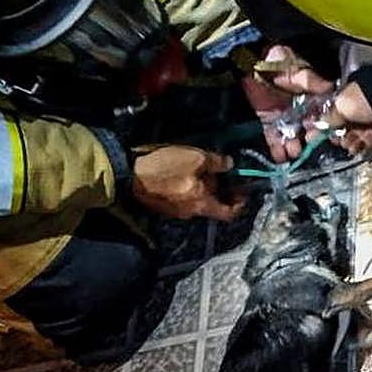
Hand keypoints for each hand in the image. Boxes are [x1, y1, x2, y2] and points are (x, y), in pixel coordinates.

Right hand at [131, 146, 245, 220]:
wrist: (128, 174)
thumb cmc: (165, 166)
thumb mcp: (196, 158)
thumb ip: (217, 163)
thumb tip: (231, 165)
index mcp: (202, 205)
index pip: (229, 213)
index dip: (240, 203)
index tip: (243, 189)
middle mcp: (190, 213)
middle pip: (212, 204)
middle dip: (219, 188)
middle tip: (220, 170)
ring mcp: (175, 211)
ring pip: (197, 200)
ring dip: (203, 187)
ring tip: (200, 168)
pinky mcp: (163, 205)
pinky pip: (183, 198)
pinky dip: (189, 187)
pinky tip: (183, 172)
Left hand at [241, 45, 333, 161]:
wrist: (252, 64)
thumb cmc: (278, 62)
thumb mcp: (296, 69)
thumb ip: (311, 80)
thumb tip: (330, 87)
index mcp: (312, 98)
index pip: (322, 115)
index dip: (324, 125)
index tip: (323, 133)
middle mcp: (301, 111)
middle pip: (309, 130)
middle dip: (309, 139)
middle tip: (308, 145)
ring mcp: (285, 119)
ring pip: (292, 137)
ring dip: (294, 147)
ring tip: (293, 153)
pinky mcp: (268, 123)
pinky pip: (274, 139)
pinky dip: (277, 149)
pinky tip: (280, 156)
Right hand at [310, 82, 371, 155]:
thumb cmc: (366, 97)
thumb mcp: (342, 106)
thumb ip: (328, 119)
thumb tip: (317, 127)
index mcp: (347, 98)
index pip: (333, 115)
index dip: (326, 126)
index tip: (319, 136)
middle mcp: (359, 107)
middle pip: (345, 126)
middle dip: (338, 136)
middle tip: (334, 142)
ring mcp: (371, 117)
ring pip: (357, 134)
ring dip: (350, 142)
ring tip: (346, 146)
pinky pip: (369, 139)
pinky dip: (362, 145)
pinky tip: (356, 149)